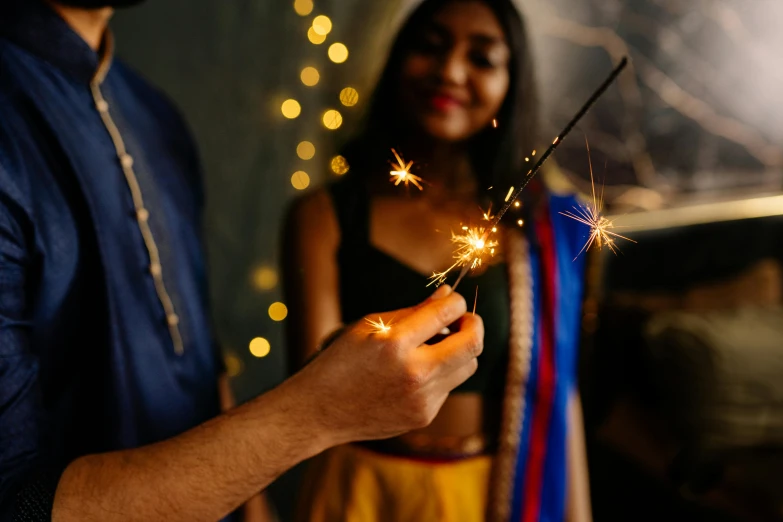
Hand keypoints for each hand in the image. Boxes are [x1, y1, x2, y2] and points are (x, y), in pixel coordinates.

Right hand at [287, 286, 483, 444]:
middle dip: (474, 325)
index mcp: (395, 343)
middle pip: (472, 344)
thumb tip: (447, 294)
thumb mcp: (370, 326)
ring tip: (438, 345)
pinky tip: (415, 373)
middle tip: (464, 320)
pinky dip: (441, 374)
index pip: (447, 313)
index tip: (454, 301)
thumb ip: (413, 311)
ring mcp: (422, 399)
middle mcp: (414, 373)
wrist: (319, 411)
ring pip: (468, 367)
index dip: (457, 302)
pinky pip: (449, 387)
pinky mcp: (424, 416)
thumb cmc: (341, 361)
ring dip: (460, 351)